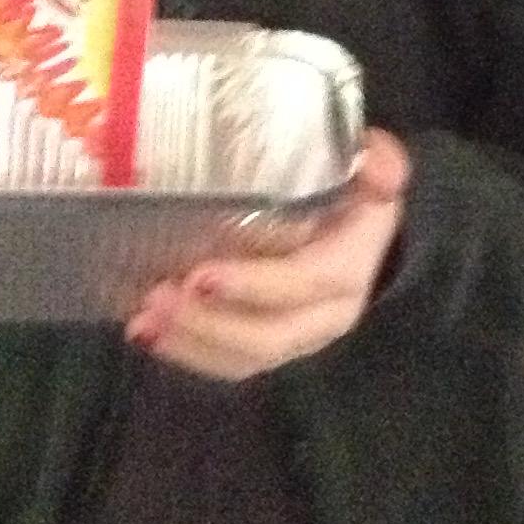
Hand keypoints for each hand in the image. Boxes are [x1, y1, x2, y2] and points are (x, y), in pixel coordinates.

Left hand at [124, 129, 411, 380]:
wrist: (362, 228)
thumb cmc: (353, 191)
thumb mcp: (370, 166)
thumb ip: (377, 160)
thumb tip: (379, 167)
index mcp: (347, 269)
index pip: (303, 284)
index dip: (253, 285)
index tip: (199, 275)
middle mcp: (325, 314)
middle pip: (268, 336)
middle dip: (208, 325)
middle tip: (157, 298)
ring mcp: (296, 336)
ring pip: (245, 358)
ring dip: (190, 343)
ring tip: (143, 320)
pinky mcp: (268, 343)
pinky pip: (229, 362)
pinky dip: (187, 351)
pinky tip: (146, 332)